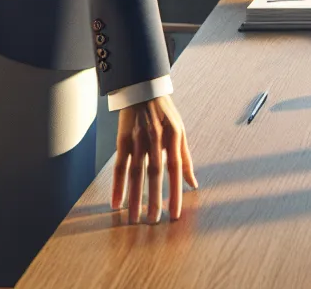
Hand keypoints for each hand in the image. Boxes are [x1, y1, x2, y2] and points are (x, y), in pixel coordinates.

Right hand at [111, 94, 196, 222]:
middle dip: (154, 199)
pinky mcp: (122, 140)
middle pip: (154, 174)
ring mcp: (137, 139)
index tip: (174, 214)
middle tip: (154, 222)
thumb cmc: (165, 113)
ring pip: (135, 173)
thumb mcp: (180, 131)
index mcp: (173, 137)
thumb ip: (186, 158)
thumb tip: (194, 184)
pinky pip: (119, 166)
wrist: (142, 88)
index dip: (175, 193)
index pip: (175, 170)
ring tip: (134, 218)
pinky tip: (116, 202)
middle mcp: (155, 139)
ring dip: (134, 197)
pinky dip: (117, 185)